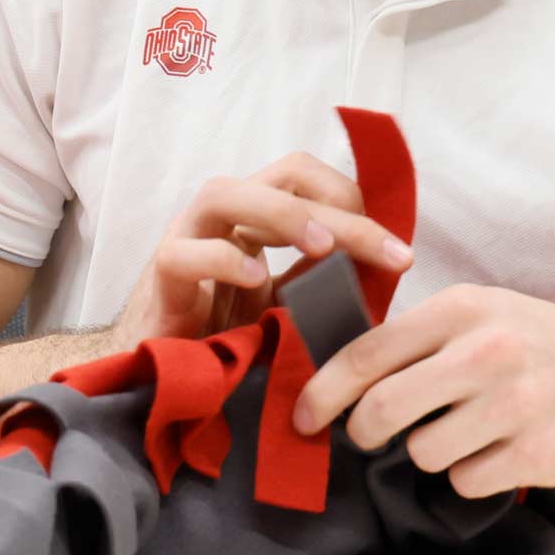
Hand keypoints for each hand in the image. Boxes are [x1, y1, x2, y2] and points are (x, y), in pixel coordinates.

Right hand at [111, 152, 414, 347]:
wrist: (160, 378)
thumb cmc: (223, 339)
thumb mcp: (285, 308)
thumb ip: (319, 282)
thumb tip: (377, 271)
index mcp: (254, 219)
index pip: (304, 176)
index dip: (352, 199)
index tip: (395, 250)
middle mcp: (221, 217)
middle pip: (283, 181)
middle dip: (344, 213)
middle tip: (391, 253)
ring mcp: (186, 240)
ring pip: (224, 194)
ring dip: (283, 214)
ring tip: (324, 248)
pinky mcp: (161, 278)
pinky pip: (184, 255)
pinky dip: (224, 261)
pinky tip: (257, 280)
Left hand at [290, 285, 554, 496]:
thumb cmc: (532, 342)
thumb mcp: (478, 312)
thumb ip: (416, 336)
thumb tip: (341, 374)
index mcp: (460, 309)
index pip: (368, 354)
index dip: (325, 391)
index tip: (304, 416)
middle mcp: (485, 352)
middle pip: (383, 411)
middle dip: (363, 430)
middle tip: (369, 434)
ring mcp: (514, 404)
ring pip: (422, 451)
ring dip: (428, 449)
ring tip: (460, 430)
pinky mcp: (536, 452)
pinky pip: (464, 481)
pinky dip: (468, 474)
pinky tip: (493, 450)